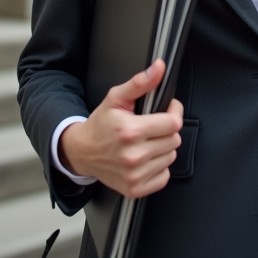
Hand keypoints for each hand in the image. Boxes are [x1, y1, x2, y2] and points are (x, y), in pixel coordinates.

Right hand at [58, 59, 182, 198]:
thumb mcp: (116, 98)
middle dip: (166, 130)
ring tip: (146, 142)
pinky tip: (145, 159)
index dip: (174, 112)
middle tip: (152, 126)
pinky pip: (164, 176)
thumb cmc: (100, 125)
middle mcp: (133, 156)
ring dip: (163, 148)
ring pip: (171, 157)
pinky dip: (158, 167)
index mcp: (130, 131)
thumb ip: (140, 83)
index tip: (169, 109)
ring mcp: (134, 175)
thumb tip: (159, 68)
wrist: (82, 152)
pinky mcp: (135, 188)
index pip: (173, 123)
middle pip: (174, 140)